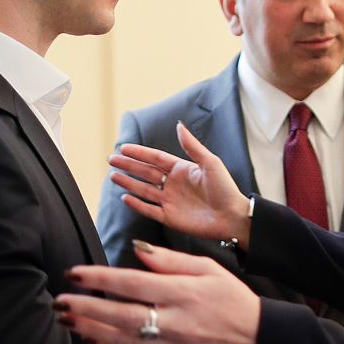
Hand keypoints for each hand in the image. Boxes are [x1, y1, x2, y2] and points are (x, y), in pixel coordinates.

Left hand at [58, 242, 260, 343]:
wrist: (257, 341)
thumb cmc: (232, 299)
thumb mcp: (208, 268)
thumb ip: (170, 260)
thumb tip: (136, 250)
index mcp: (184, 294)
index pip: (133, 284)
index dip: (100, 279)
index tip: (74, 273)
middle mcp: (176, 322)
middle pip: (121, 315)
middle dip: (86, 308)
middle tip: (59, 301)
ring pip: (122, 340)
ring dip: (90, 329)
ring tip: (66, 319)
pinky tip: (91, 338)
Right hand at [108, 124, 251, 246]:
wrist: (232, 217)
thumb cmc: (225, 189)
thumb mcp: (210, 163)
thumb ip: (192, 146)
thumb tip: (178, 125)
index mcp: (182, 169)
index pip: (155, 158)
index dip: (139, 153)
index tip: (123, 148)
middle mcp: (173, 184)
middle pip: (145, 172)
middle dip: (128, 166)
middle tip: (111, 159)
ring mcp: (170, 201)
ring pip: (144, 190)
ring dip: (128, 182)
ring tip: (113, 176)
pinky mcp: (170, 218)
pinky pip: (149, 210)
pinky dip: (136, 204)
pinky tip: (125, 197)